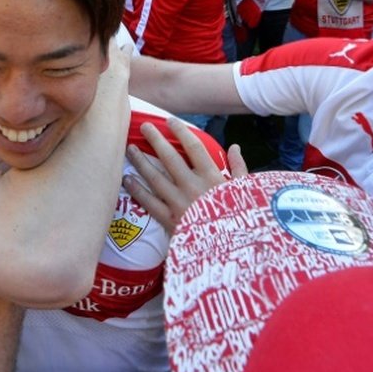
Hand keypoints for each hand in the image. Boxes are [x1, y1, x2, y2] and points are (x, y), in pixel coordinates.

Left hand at [122, 117, 247, 232]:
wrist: (230, 250)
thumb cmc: (240, 219)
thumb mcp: (245, 192)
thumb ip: (239, 168)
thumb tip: (235, 147)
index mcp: (212, 177)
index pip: (194, 147)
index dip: (181, 132)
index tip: (170, 122)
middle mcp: (193, 186)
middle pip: (169, 157)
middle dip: (155, 140)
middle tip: (143, 127)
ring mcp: (179, 202)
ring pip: (155, 177)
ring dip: (141, 162)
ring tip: (130, 149)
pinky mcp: (169, 220)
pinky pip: (149, 202)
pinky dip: (136, 190)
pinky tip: (127, 179)